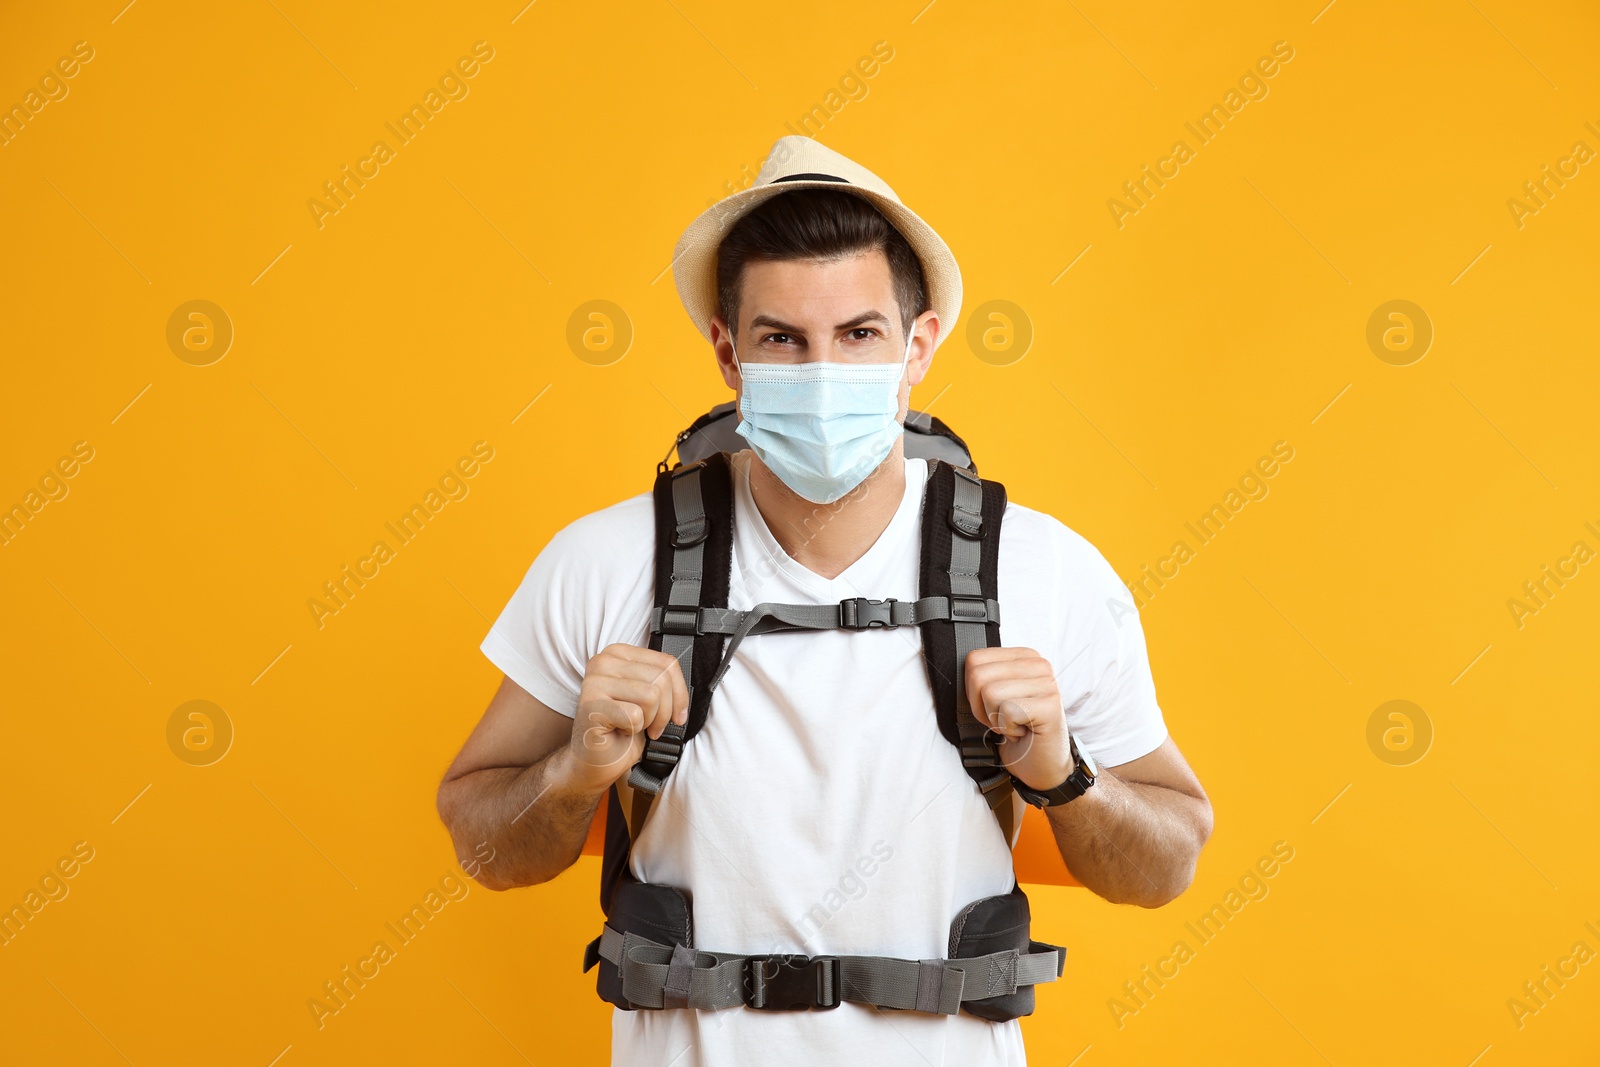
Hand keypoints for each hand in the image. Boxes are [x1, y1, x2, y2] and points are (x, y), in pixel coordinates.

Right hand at [567, 644, 687, 791]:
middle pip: (661, 678)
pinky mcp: (592, 705)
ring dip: (649, 720)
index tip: (678, 714)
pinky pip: (635, 716)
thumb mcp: (648, 698)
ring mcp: (595, 682)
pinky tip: (620, 730)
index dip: (680, 693)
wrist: (597, 759)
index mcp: (619, 653)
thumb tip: (684, 689)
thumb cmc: (623, 729)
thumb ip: (663, 683)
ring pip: (651, 695)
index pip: (667, 662)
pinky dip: (634, 730)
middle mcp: (603, 661)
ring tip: (634, 726)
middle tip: (653, 727)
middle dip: (665, 710)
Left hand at [964, 646, 1072, 791]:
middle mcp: (1039, 664)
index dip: (973, 691)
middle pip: (978, 675)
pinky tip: (1024, 732)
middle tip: (1004, 719)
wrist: (1041, 766)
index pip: (974, 659)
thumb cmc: (1016, 731)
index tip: (994, 706)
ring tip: (1015, 725)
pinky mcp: (1050, 706)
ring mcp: (1048, 684)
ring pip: (990, 693)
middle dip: (982, 707)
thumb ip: (981, 678)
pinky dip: (1008, 729)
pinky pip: (1006, 711)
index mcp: (1024, 656)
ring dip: (996, 719)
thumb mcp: (994, 697)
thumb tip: (960, 670)